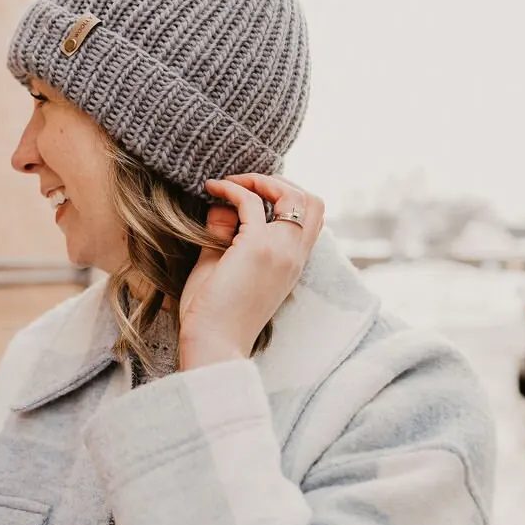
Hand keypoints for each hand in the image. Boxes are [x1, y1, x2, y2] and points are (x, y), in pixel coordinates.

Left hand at [178, 174, 324, 371]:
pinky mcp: (256, 248)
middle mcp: (294, 256)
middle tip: (246, 184)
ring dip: (261, 181)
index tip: (251, 195)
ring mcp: (280, 251)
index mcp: (293, 264)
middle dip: (281, 182)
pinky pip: (251, 201)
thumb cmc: (213, 314)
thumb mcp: (224, 265)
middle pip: (313, 202)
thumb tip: (221, 204)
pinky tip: (212, 189)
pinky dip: (232, 188)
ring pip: (293, 194)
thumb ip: (226, 234)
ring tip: (231, 182)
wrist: (211, 344)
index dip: (287, 198)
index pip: (311, 219)